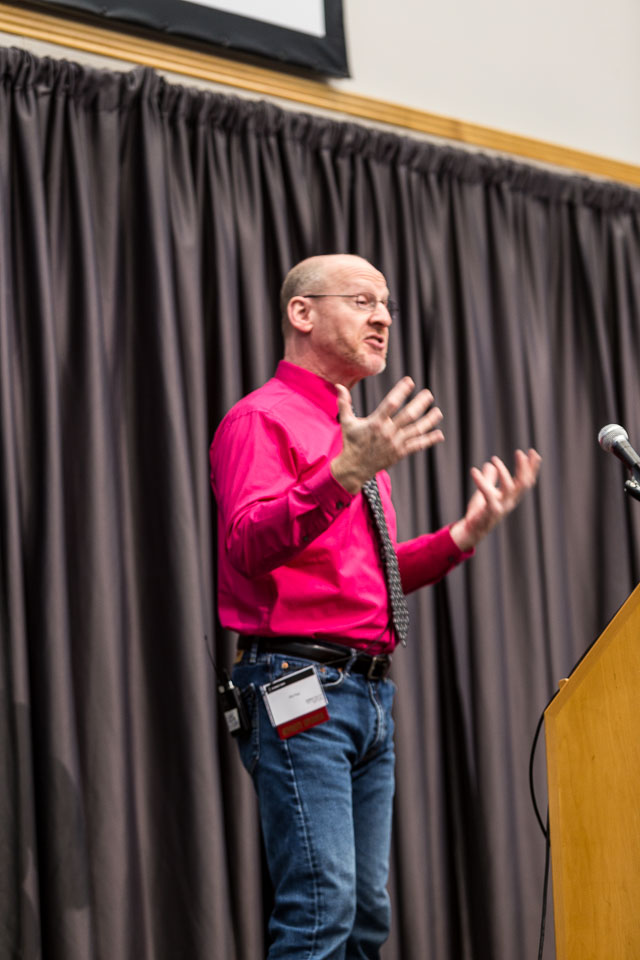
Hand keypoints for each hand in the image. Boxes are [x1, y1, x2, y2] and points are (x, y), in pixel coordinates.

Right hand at [330, 376, 444, 493]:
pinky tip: (439, 434)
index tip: (410, 381)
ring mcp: (395, 443)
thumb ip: (344, 403)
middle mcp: (387, 432)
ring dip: (429, 421)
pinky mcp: (400, 453)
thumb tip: (338, 385)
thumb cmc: (351, 442)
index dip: (401, 391)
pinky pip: (417, 445)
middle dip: (420, 404)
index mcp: (375, 422)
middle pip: (408, 416)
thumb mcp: (346, 422)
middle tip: (429, 394)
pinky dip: (429, 440)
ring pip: (416, 430)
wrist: (354, 468)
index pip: (391, 404)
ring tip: (438, 412)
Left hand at [449, 448, 541, 550]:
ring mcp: (502, 507)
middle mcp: (510, 502)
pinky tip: (473, 471)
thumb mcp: (486, 492)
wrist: (471, 530)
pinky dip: (481, 481)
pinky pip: (488, 493)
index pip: (526, 480)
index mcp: (512, 497)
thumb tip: (489, 464)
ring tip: (494, 459)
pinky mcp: (491, 511)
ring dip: (503, 471)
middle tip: (520, 452)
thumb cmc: (480, 512)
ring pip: (509, 487)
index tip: (533, 452)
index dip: (531, 467)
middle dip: (524, 467)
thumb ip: (489, 479)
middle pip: (524, 483)